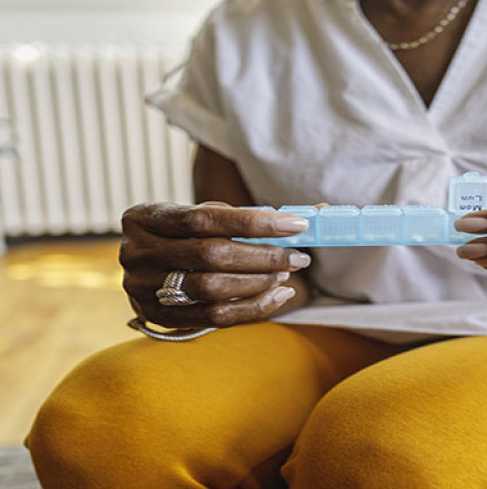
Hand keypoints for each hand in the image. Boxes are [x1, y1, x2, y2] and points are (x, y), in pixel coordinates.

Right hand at [120, 202, 310, 328]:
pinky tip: (277, 296)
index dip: (254, 222)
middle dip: (264, 256)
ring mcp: (142, 288)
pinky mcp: (158, 317)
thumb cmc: (184, 236)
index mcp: (144, 217)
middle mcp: (137, 252)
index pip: (205, 217)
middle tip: (297, 257)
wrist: (146, 269)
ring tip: (285, 274)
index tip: (295, 225)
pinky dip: (252, 308)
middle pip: (211, 254)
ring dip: (259, 283)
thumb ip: (238, 216)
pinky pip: (213, 318)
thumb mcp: (198, 217)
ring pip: (212, 289)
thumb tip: (302, 217)